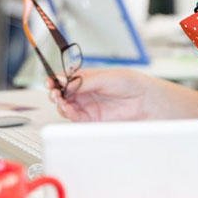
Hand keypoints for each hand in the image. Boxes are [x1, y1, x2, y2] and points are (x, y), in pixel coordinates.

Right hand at [47, 68, 197, 121]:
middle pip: (62, 93)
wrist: (147, 101)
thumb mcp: (106, 77)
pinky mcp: (92, 120)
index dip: (56, 80)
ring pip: (66, 106)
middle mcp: (86, 92)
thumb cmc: (131, 83)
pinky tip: (68, 107)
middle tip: (53, 91)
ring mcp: (88, 106)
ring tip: (60, 99)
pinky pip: (75, 117)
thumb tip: (66, 81)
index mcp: (88, 78)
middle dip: (54, 92)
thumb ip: (85, 81)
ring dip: (60, 103)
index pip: (66, 79)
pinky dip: (68, 112)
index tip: (50, 81)